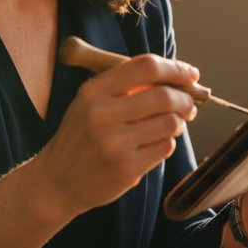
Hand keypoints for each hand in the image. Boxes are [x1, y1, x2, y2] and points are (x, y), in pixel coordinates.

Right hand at [35, 54, 198, 215]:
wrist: (56, 181)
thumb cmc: (82, 136)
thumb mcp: (91, 102)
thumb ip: (126, 86)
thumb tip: (177, 77)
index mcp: (94, 90)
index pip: (146, 67)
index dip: (175, 68)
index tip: (190, 73)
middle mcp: (101, 114)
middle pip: (164, 96)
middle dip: (185, 99)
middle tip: (189, 105)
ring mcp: (113, 143)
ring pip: (170, 123)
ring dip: (179, 123)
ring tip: (173, 125)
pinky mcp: (125, 168)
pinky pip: (165, 147)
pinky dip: (168, 143)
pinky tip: (156, 144)